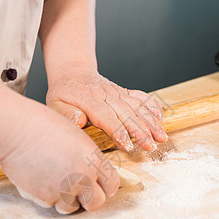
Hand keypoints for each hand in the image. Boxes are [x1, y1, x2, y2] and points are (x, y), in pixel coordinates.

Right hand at [0, 104, 119, 213]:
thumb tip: (92, 175)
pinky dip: (47, 196)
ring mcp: (63, 191)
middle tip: (81, 191)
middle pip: (96, 202)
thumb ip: (88, 159)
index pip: (111, 185)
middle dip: (90, 198)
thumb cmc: (43, 127)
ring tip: (57, 183)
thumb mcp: (77, 139)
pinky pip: (50, 204)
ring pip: (71, 207)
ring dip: (67, 200)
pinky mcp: (44, 198)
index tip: (101, 187)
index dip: (106, 187)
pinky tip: (41, 179)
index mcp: (94, 161)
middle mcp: (82, 178)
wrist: (15, 132)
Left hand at [46, 62, 167, 151]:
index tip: (128, 145)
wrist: (73, 72)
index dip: (119, 132)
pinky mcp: (124, 92)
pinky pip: (141, 97)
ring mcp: (117, 92)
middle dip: (141, 131)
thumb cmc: (63, 93)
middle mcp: (106, 95)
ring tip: (161, 136)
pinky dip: (152, 106)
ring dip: (151, 122)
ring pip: (137, 107)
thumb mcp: (56, 104)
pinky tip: (161, 117)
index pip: (106, 117)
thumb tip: (80, 121)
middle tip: (151, 146)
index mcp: (89, 100)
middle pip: (127, 114)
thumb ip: (67, 114)